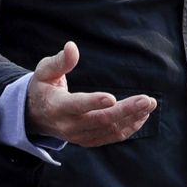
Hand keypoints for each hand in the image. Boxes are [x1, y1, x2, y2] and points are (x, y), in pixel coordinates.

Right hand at [25, 41, 155, 146]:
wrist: (36, 116)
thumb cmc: (43, 88)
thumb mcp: (44, 72)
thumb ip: (60, 61)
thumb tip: (72, 46)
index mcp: (57, 107)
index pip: (77, 106)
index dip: (94, 102)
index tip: (112, 98)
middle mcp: (69, 125)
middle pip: (100, 120)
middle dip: (126, 110)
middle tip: (147, 100)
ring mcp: (79, 136)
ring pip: (109, 130)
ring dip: (132, 118)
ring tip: (150, 104)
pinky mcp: (89, 140)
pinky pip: (111, 136)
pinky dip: (129, 127)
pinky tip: (143, 116)